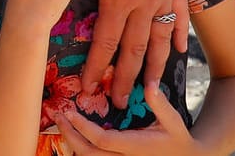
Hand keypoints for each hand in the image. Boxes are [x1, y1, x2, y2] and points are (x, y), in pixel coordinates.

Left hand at [54, 85, 196, 154]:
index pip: (102, 140)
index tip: (69, 112)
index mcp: (135, 146)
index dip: (83, 127)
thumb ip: (160, 103)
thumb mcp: (172, 120)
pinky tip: (74, 132)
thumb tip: (151, 84)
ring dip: (71, 141)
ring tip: (62, 122)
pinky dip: (81, 147)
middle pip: (88, 153)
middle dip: (69, 135)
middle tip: (58, 115)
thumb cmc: (176, 138)